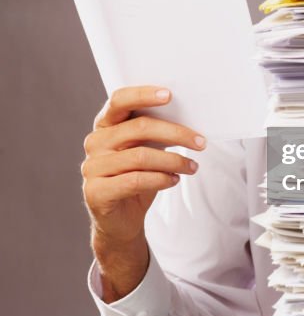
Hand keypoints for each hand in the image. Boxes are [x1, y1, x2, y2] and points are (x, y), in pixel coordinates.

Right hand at [82, 86, 205, 301]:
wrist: (120, 221)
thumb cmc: (136, 177)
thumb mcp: (146, 149)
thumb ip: (155, 132)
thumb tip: (188, 117)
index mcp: (105, 125)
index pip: (119, 100)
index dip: (143, 95)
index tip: (169, 95)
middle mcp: (94, 142)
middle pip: (138, 127)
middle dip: (175, 133)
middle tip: (200, 142)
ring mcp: (92, 167)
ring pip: (140, 156)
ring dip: (174, 160)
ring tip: (192, 166)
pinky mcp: (96, 192)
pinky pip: (135, 180)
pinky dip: (161, 179)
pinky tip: (174, 180)